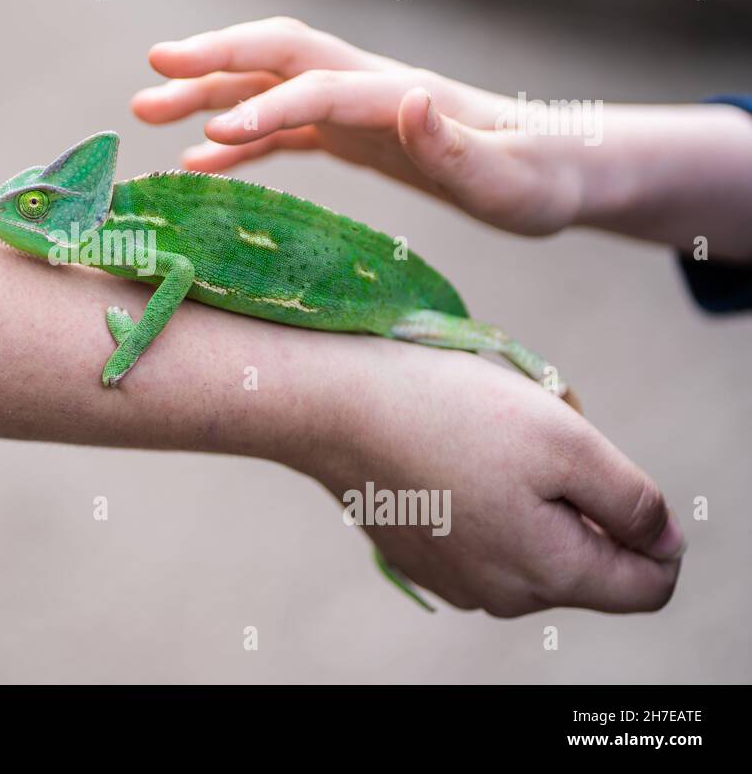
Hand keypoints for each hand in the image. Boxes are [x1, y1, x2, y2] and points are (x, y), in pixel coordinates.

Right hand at [131, 17, 587, 235]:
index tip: (208, 137)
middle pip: (274, 59)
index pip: (315, 90)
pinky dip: (236, 141)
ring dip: (207, 96)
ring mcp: (356, 110)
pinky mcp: (354, 136)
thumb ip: (452, 145)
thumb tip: (404, 99)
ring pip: (267, 89)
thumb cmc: (539, 179)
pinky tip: (198, 165)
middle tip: (148, 81)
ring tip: (147, 112)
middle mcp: (368, 89)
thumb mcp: (507, 177)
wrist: (561, 167)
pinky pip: (281, 131)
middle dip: (210, 64)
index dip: (261, 107)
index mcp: (397, 96)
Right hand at [293, 336, 682, 615]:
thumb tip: (666, 542)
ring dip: (532, 497)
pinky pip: (482, 536)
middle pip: (586, 560)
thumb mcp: (569, 440)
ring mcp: (455, 581)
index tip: (609, 471)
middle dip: (582, 502)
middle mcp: (503, 595)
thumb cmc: (449, 413)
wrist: (333, 406)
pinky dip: (485, 498)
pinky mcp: (418, 556)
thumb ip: (634, 502)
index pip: (648, 586)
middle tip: (537, 440)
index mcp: (549, 573)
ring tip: (487, 442)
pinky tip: (450, 453)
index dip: (657, 530)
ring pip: (531, 546)